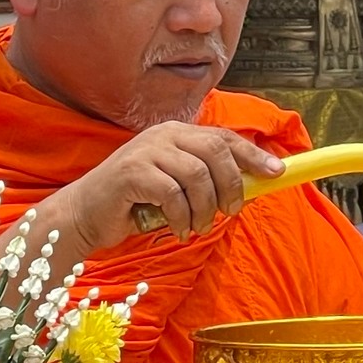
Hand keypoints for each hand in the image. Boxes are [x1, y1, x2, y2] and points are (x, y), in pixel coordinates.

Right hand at [60, 122, 284, 247]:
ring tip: (198, 225)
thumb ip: (208, 180)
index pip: (224, 137)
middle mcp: (163, 135)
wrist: (85, 215)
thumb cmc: (136, 204)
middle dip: (232, 184)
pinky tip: (176, 229)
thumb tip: (254, 184)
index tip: (277, 172)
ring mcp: (146, 151)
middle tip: (231, 211)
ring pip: (197, 175)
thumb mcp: (178, 189)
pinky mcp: (131, 173)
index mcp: (177, 133)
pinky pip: (172, 194)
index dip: (253, 154)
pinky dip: (181, 217)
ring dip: (205, 207)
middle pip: (215, 151)